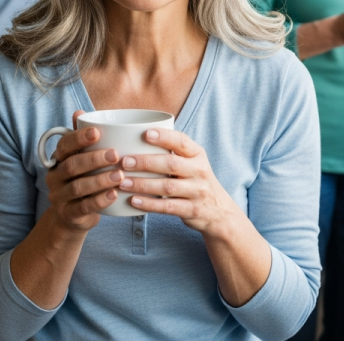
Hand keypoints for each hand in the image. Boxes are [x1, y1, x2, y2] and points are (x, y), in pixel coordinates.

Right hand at [45, 110, 123, 232]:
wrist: (72, 215)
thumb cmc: (83, 178)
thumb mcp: (82, 158)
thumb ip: (82, 138)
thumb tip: (79, 112)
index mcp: (58, 159)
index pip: (64, 145)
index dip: (79, 138)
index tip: (97, 132)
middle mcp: (55, 177)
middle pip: (71, 166)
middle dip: (94, 159)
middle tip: (115, 154)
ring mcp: (59, 197)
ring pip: (77, 187)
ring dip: (100, 180)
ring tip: (119, 175)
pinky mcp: (68, 214)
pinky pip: (83, 207)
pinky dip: (100, 200)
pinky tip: (114, 194)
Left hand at [118, 128, 239, 234]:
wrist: (219, 211)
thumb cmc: (196, 180)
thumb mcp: (193, 162)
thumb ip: (175, 152)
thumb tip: (138, 138)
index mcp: (198, 154)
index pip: (182, 141)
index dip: (164, 136)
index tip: (145, 133)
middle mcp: (200, 171)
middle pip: (171, 163)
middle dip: (146, 162)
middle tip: (125, 161)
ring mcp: (197, 191)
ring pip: (167, 186)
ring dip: (143, 184)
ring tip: (123, 182)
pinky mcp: (192, 210)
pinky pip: (168, 207)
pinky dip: (149, 204)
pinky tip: (133, 201)